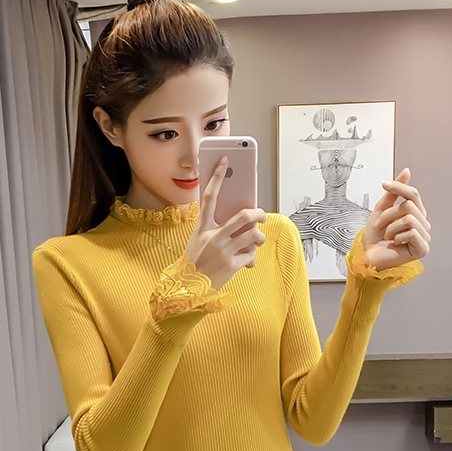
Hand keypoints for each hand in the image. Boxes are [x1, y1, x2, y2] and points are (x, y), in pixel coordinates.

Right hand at [185, 156, 266, 290]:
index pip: (209, 197)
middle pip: (243, 216)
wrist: (188, 289)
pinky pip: (250, 255)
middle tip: (262, 216)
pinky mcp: (231, 265)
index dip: (217, 177)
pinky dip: (251, 257)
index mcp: (202, 228)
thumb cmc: (195, 263)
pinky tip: (246, 260)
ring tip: (257, 241)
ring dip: (259, 238)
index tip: (225, 161)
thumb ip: (215, 230)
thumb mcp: (198, 242)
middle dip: (258, 214)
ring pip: (253, 236)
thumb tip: (240, 224)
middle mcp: (213, 237)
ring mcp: (223, 251)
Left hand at [361, 167, 430, 271]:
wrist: (368, 257)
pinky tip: (395, 244)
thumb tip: (406, 172)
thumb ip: (394, 193)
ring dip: (391, 227)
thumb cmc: (374, 238)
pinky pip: (412, 232)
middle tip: (379, 226)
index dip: (399, 187)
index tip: (384, 184)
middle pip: (410, 206)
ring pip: (410, 218)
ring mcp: (424, 236)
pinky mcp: (423, 248)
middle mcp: (423, 224)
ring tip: (387, 236)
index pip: (413, 194)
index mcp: (415, 214)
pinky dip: (398, 237)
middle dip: (389, 214)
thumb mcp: (381, 210)